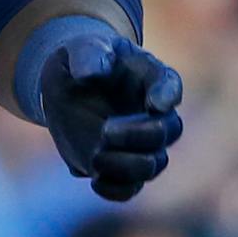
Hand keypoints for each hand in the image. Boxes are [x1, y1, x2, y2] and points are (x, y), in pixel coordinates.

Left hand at [37, 28, 183, 201]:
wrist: (68, 84)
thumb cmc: (82, 58)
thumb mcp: (80, 47)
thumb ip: (90, 53)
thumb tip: (95, 71)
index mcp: (150, 75)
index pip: (169, 85)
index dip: (168, 95)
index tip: (155, 102)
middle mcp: (153, 112)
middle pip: (168, 132)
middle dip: (140, 136)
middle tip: (105, 131)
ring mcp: (139, 143)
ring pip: (152, 165)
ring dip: (127, 166)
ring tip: (96, 157)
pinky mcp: (120, 166)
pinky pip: (130, 189)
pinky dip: (116, 190)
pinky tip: (94, 180)